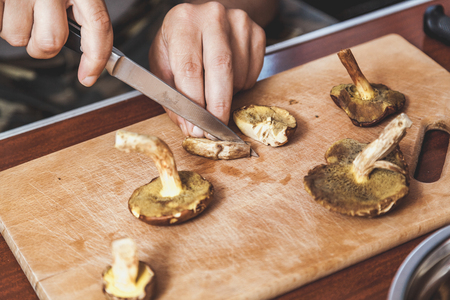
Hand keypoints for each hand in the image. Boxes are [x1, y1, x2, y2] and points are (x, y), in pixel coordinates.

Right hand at [0, 0, 112, 86]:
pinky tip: (5, 4)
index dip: (96, 58)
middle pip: (50, 43)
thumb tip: (90, 55)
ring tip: (17, 3)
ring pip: (17, 38)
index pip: (99, 26)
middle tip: (37, 27)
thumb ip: (81, 13)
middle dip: (41, 46)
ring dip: (16, 29)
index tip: (88, 78)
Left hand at [148, 1, 265, 137]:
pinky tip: (228, 77)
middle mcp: (211, 17)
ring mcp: (238, 22)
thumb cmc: (179, 44)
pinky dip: (241, 85)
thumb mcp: (162, 64)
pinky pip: (252, 73)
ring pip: (238, 74)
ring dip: (228, 94)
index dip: (194, 103)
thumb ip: (172, 97)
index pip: (190, 68)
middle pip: (220, 69)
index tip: (196, 127)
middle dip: (218, 106)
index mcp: (182, 22)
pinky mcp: (256, 32)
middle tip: (214, 129)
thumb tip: (190, 128)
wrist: (202, 19)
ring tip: (213, 89)